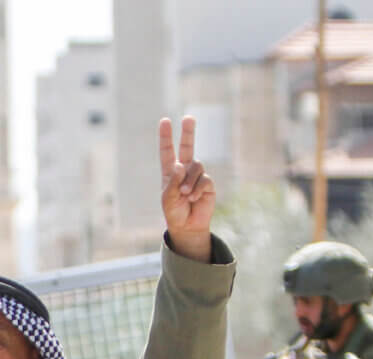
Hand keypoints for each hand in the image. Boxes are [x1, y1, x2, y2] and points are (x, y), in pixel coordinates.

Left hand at [160, 115, 214, 261]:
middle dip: (188, 133)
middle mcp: (184, 170)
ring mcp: (197, 176)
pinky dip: (197, 189)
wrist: (187, 226)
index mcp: (170, 171)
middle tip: (189, 118)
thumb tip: (180, 164)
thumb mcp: (168, 197)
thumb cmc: (174, 212)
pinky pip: (204, 179)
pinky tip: (193, 198)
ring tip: (185, 194)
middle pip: (187, 147)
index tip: (165, 121)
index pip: (167, 151)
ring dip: (189, 181)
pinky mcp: (208, 184)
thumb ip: (173, 181)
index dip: (166, 137)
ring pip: (196, 167)